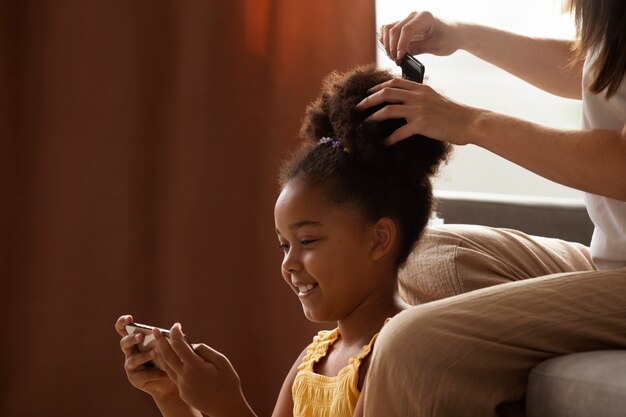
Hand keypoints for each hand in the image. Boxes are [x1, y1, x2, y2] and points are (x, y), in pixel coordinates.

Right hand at [115, 315, 179, 401]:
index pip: (123, 329)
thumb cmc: (171, 358)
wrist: (171, 381)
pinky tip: (165, 373)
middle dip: (132, 338)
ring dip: (144, 356)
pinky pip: (143, 375)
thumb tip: (178, 327)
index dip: (123, 322)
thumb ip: (171, 337)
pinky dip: (155, 373)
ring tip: (156, 353)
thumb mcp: (170, 346)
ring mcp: (131, 366)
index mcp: (136, 340)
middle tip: (141, 336)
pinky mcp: (135, 379)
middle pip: (124, 343)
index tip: (130, 318)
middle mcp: (130, 352)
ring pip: (133, 360)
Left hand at [154, 323, 254, 416]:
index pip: (179, 345)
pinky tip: (173, 359)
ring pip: (167, 367)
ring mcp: (181, 386)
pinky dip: (171, 365)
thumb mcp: (222, 362)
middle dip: (160, 341)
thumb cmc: (228, 383)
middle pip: (167, 355)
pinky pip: (174, 376)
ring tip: (159, 343)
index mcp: (195, 367)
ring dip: (162, 354)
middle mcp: (184, 377)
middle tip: (154, 330)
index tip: (176, 325)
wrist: (227, 408)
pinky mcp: (182, 393)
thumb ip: (205, 350)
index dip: (176, 333)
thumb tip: (192, 346)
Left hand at [356, 77, 476, 145]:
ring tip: (365, 123)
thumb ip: (421, 97)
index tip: (368, 92)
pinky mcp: (422, 124)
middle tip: (358, 107)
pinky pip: (400, 132)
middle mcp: (418, 96)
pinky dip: (390, 138)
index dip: (378, 86)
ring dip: (373, 116)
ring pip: (389, 109)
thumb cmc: (454, 113)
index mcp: (421, 88)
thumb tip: (407, 102)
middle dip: (369, 99)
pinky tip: (384, 143)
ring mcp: (419, 110)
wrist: (469, 122)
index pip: (394, 82)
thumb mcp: (436, 98)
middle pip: (386, 92)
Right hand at [380, 11, 460, 62]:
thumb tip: (403, 55)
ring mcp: (407, 20)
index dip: (400, 45)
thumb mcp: (437, 46)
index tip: (400, 58)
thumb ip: (419, 48)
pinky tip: (392, 51)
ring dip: (387, 44)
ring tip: (394, 57)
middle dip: (392, 47)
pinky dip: (386, 41)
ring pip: (388, 29)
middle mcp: (414, 16)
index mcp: (425, 17)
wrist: (453, 34)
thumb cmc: (449, 38)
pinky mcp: (403, 26)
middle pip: (394, 29)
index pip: (406, 30)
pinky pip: (388, 31)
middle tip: (397, 61)